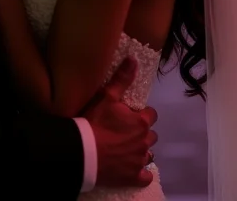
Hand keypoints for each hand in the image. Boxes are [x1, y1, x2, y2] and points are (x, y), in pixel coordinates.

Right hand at [82, 57, 157, 187]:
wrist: (84, 151)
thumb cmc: (96, 122)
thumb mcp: (107, 96)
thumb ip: (122, 78)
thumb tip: (134, 59)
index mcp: (141, 122)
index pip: (152, 115)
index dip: (142, 114)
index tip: (131, 114)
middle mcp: (145, 141)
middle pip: (151, 135)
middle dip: (142, 132)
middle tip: (126, 131)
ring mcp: (140, 160)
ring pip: (148, 154)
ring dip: (141, 150)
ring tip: (127, 148)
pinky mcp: (133, 176)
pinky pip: (145, 176)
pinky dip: (141, 173)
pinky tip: (133, 169)